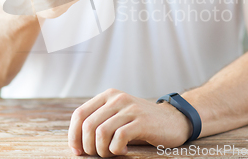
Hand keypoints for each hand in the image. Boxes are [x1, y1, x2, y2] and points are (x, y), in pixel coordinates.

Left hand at [68, 88, 192, 156]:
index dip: (74, 135)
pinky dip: (116, 150)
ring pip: (101, 132)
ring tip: (111, 153)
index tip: (78, 151)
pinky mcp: (141, 121)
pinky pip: (119, 138)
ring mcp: (130, 109)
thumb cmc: (141, 124)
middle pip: (88, 125)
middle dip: (88, 147)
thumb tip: (76, 142)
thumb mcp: (118, 116)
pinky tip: (123, 151)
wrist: (173, 120)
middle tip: (98, 155)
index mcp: (108, 96)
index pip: (79, 114)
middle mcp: (117, 98)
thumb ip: (99, 121)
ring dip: (102, 150)